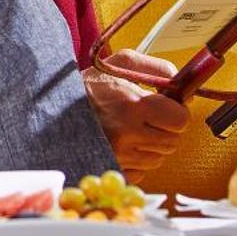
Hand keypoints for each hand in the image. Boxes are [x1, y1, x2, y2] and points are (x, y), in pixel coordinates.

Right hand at [82, 50, 190, 176]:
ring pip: (158, 158)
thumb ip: (157, 68)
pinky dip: (137, 161)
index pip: (180, 120)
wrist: (54, 108)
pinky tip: (124, 145)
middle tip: (149, 118)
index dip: (176, 113)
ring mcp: (119, 155)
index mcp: (133, 105)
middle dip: (166, 129)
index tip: (167, 107)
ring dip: (152, 146)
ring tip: (133, 130)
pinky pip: (141, 172)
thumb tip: (182, 85)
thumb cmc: (90, 85)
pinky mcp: (111, 168)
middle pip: (172, 141)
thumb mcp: (121, 63)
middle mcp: (127, 133)